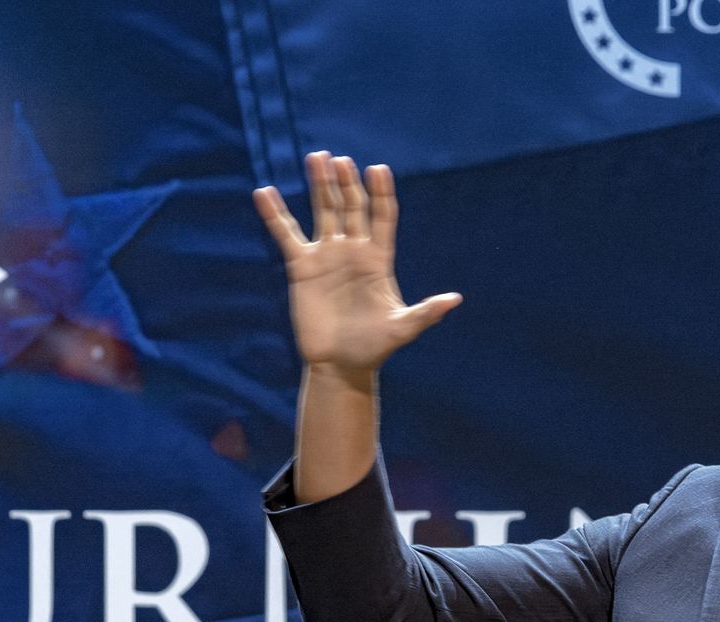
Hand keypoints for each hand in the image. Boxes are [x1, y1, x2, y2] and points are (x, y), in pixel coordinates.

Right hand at [253, 152, 461, 376]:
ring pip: (323, 211)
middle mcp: (353, 251)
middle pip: (352, 206)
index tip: (378, 169)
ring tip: (316, 157)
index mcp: (378, 259)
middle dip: (347, 182)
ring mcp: (327, 256)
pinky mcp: (302, 267)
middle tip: (340, 158)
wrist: (340, 365)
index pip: (383, 216)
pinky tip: (264, 192)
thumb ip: (426, 312)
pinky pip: (287, 234)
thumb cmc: (374, 347)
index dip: (381, 193)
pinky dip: (275, 214)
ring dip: (320, 185)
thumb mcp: (402, 328)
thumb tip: (454, 300)